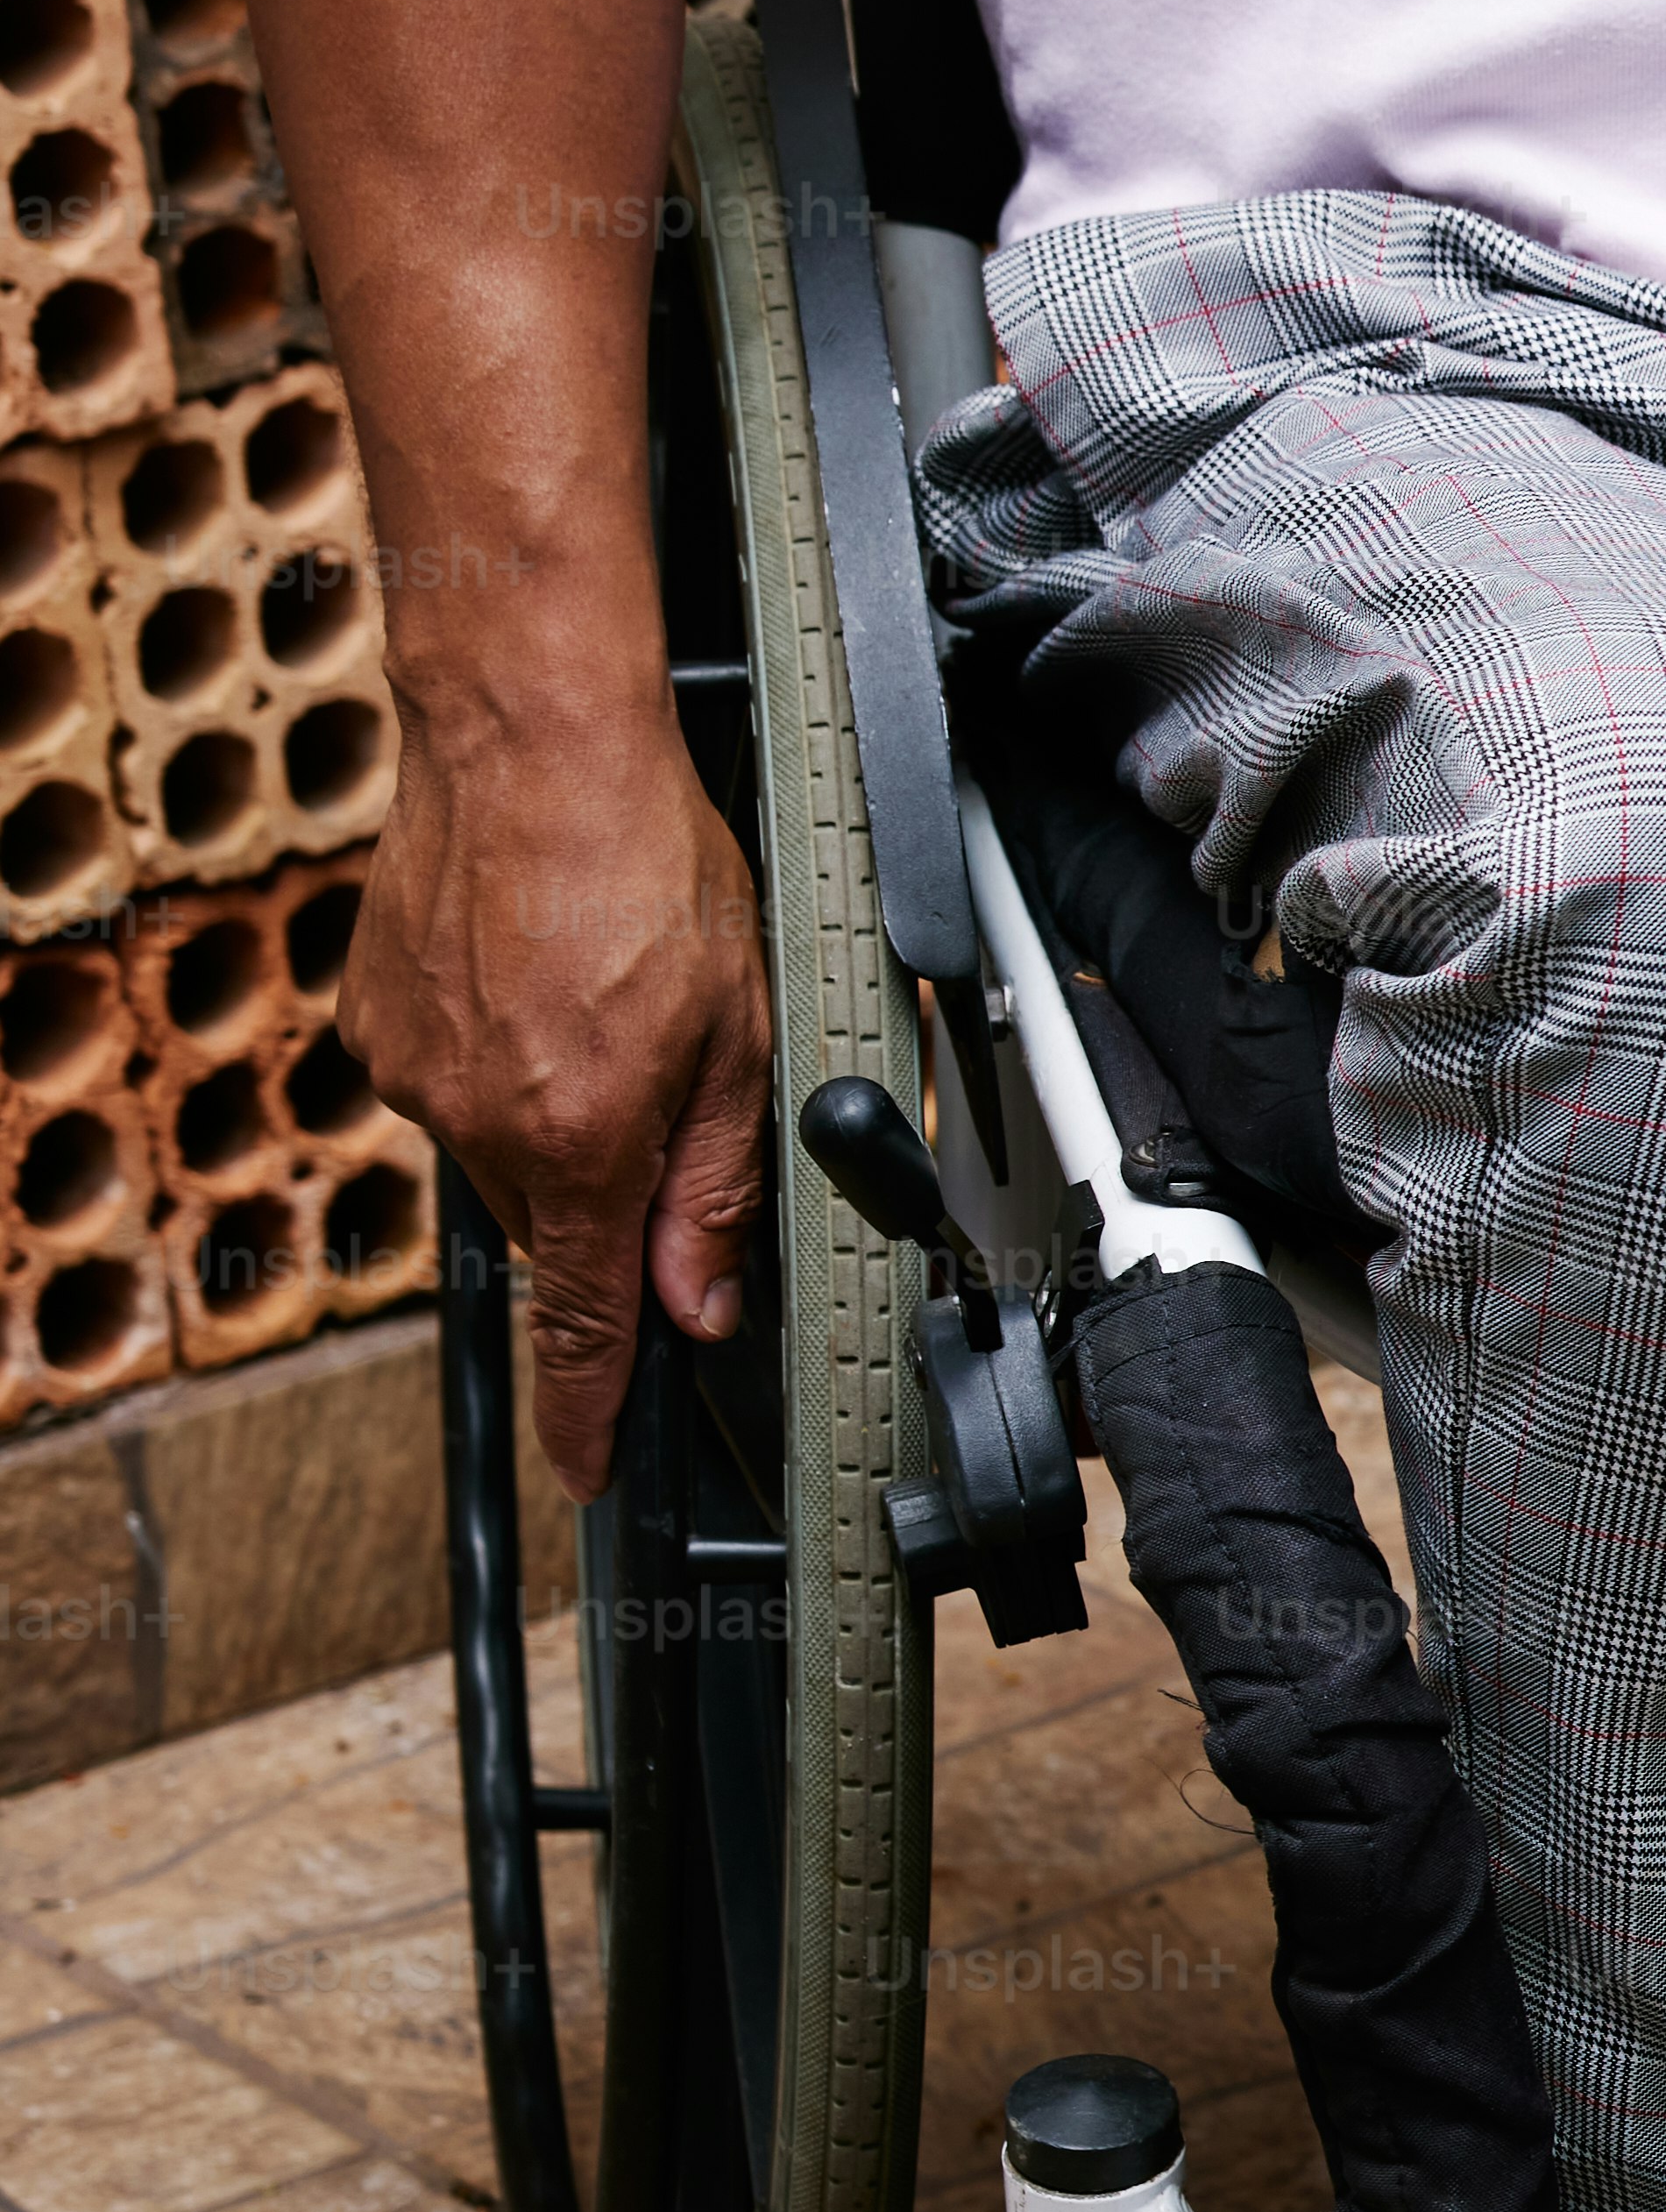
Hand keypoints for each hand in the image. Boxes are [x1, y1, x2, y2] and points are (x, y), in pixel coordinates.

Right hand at [348, 706, 771, 1491]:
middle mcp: (482, 1121)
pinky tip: (540, 980)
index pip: (587, 1324)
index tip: (589, 1469)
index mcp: (580, 1141)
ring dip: (559, 1114)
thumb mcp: (743, 1035)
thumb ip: (718, 1185)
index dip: (591, 1412)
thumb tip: (704, 1303)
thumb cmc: (648, 861)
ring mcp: (416, 1072)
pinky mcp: (377, 1025)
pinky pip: (455, 1085)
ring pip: (507, 1153)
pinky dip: (503, 1058)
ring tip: (599, 1004)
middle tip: (657, 1092)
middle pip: (560, 1227)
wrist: (529, 742)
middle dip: (612, 1196)